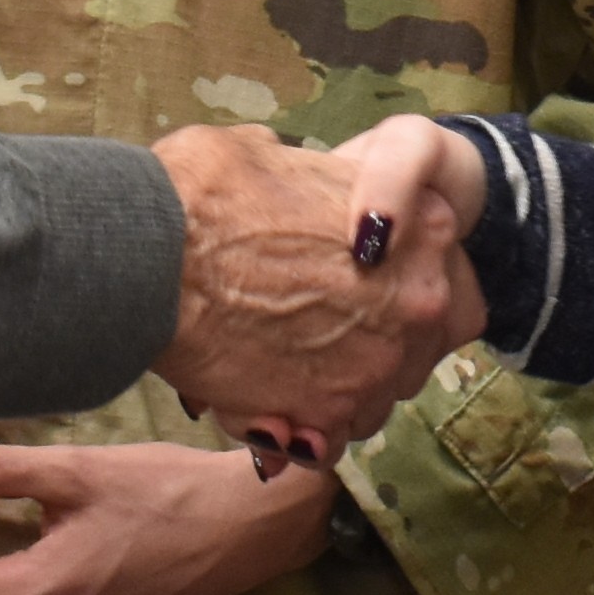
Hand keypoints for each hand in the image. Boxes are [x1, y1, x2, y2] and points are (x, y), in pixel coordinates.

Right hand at [153, 124, 480, 444]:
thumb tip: (280, 177)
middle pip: (417, 341)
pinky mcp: (325, 419)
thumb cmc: (206, 194)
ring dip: (339, 386)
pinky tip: (267, 405)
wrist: (147, 257)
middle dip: (372, 340)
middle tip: (315, 325)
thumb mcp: (271, 154)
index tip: (360, 280)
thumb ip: (304, 178)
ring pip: (375, 395)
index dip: (400, 281)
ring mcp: (377, 368)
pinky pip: (328, 440)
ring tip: (282, 363)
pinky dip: (303, 430)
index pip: (447, 271)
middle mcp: (419, 304)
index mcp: (426, 226)